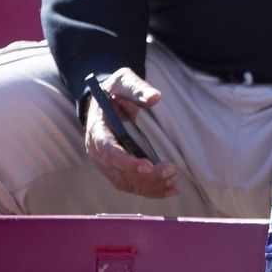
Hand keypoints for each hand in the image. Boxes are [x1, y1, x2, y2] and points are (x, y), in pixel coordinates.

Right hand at [83, 67, 180, 197]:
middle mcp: (98, 152)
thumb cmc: (116, 90)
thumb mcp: (124, 81)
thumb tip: (155, 98)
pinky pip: (131, 185)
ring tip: (174, 180)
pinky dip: (150, 190)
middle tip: (171, 171)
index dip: (126, 162)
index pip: (108, 151)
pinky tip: (169, 189)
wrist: (106, 100)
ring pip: (126, 183)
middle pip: (119, 173)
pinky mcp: (116, 170)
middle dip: (146, 177)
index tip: (148, 166)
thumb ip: (137, 88)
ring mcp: (106, 163)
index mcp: (97, 131)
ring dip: (150, 186)